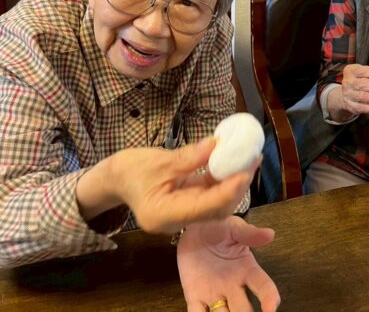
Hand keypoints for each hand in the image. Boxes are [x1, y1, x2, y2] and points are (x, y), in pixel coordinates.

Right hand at [77, 138, 256, 233]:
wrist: (115, 179)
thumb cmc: (129, 169)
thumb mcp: (157, 161)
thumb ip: (188, 157)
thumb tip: (216, 145)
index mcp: (163, 215)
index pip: (205, 206)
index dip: (228, 189)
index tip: (245, 170)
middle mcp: (176, 222)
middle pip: (216, 209)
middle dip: (237, 185)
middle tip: (253, 159)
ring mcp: (184, 215)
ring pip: (217, 204)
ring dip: (235, 182)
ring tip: (250, 158)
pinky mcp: (189, 205)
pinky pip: (211, 196)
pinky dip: (224, 180)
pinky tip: (236, 163)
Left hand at [178, 216, 280, 311]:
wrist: (193, 229)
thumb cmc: (218, 227)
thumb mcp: (233, 227)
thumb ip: (249, 233)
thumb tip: (270, 233)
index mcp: (247, 270)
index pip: (263, 287)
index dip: (269, 298)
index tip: (271, 308)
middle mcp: (233, 287)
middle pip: (243, 309)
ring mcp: (215, 294)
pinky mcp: (195, 297)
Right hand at [328, 64, 368, 119]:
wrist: (348, 92)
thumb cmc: (362, 80)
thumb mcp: (368, 73)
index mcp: (352, 70)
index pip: (366, 72)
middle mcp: (347, 82)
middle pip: (365, 85)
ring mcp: (347, 94)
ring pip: (365, 98)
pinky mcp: (350, 106)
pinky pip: (365, 108)